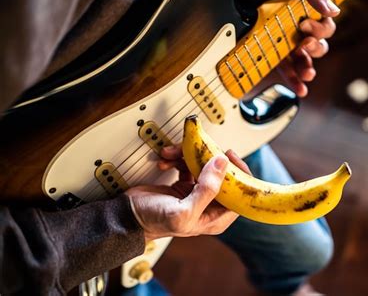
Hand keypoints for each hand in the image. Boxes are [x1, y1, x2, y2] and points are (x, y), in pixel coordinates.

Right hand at [126, 146, 250, 240]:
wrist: (126, 216)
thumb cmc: (152, 222)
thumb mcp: (183, 211)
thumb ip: (206, 190)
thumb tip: (222, 163)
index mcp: (215, 217)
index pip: (239, 193)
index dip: (237, 173)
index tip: (227, 156)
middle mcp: (209, 205)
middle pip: (221, 174)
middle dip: (206, 158)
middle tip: (196, 148)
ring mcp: (196, 193)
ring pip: (203, 165)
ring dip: (187, 155)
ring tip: (171, 153)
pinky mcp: (184, 184)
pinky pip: (188, 164)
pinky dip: (177, 158)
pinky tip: (166, 159)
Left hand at [238, 0, 338, 96]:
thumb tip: (333, 11)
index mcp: (308, 10)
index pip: (325, 27)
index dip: (320, 30)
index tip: (305, 25)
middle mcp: (300, 27)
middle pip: (318, 46)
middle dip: (315, 49)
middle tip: (303, 44)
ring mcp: (286, 40)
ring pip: (304, 60)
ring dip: (308, 69)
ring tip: (308, 75)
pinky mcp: (272, 51)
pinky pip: (285, 67)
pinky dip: (293, 80)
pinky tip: (300, 89)